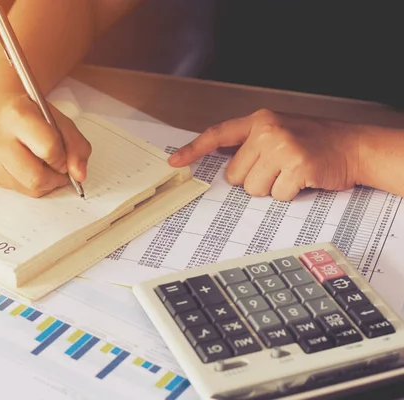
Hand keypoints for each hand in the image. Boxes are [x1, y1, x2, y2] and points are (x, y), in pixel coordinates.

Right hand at [0, 91, 91, 197]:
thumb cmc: (31, 112)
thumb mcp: (59, 120)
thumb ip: (76, 146)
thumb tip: (79, 176)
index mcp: (18, 116)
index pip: (49, 150)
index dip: (63, 157)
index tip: (63, 154)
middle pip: (36, 177)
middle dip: (55, 177)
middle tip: (58, 167)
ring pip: (29, 188)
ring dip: (44, 182)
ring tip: (42, 163)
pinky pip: (18, 189)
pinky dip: (29, 182)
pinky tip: (27, 164)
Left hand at [168, 109, 361, 200]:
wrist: (353, 146)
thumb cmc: (314, 141)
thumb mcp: (279, 130)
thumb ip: (249, 142)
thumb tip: (221, 155)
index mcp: (259, 121)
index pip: (217, 134)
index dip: (194, 150)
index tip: (175, 162)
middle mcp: (267, 131)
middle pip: (235, 175)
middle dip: (253, 179)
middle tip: (277, 168)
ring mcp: (282, 147)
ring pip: (253, 189)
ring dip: (271, 188)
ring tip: (290, 172)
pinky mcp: (297, 166)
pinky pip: (276, 195)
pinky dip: (289, 194)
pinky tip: (302, 179)